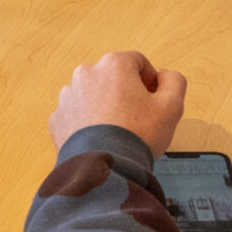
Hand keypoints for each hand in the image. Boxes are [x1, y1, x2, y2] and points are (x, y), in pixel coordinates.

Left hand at [50, 50, 186, 158]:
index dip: (150, 80)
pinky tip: (100, 140)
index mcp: (114, 65)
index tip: (154, 101)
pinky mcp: (57, 119)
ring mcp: (68, 96)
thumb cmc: (138, 135)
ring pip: (93, 96)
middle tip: (137, 120)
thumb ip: (174, 82)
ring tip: (117, 133)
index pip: (137, 62)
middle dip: (126, 94)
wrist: (103, 169)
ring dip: (105, 107)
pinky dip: (88, 124)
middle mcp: (86, 74)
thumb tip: (164, 76)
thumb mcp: (171, 106)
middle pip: (112, 78)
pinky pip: (77, 116)